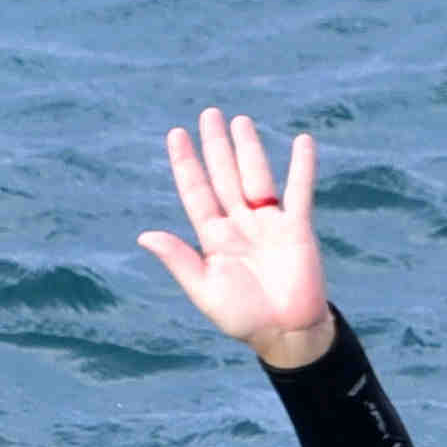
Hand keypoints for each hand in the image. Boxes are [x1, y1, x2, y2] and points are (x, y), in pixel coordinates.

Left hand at [138, 107, 336, 369]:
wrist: (287, 333)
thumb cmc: (243, 317)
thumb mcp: (205, 290)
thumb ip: (179, 259)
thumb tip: (144, 235)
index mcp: (213, 238)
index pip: (196, 192)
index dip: (186, 163)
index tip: (176, 134)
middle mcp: (239, 224)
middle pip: (224, 175)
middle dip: (215, 145)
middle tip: (208, 113)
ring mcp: (268, 223)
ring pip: (256, 176)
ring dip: (249, 148)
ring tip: (240, 120)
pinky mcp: (297, 228)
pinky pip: (299, 191)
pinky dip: (302, 167)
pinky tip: (302, 141)